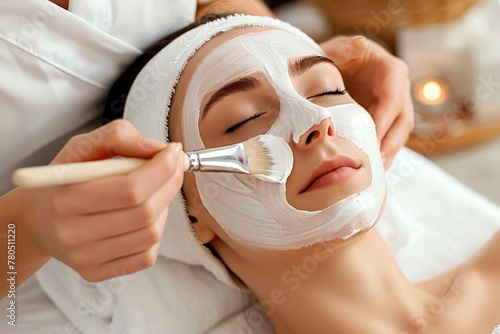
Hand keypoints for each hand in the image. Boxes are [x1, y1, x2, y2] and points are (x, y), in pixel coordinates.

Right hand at [21, 119, 183, 281]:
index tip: (173, 152)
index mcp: (65, 198)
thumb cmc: (65, 181)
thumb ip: (117, 137)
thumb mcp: (81, 148)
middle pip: (144, 212)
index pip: (131, 188)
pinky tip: (148, 216)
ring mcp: (85, 258)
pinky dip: (156, 232)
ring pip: (150, 234)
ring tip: (157, 190)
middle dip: (169, 184)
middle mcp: (72, 234)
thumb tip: (157, 149)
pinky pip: (146, 256)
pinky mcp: (96, 273)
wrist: (38, 220)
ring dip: (164, 207)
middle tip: (175, 167)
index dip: (162, 169)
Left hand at [321, 35, 413, 168]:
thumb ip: (346, 47)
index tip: (373, 139)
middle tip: (376, 163)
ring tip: (376, 171)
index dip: (384, 121)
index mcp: (391, 71)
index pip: (393, 99)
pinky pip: (389, 139)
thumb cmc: (337, 56)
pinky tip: (373, 169)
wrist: (335, 66)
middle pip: (403, 120)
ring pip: (399, 134)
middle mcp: (399, 90)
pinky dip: (383, 153)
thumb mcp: (338, 48)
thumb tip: (358, 44)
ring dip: (389, 153)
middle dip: (390, 143)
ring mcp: (394, 107)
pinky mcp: (386, 120)